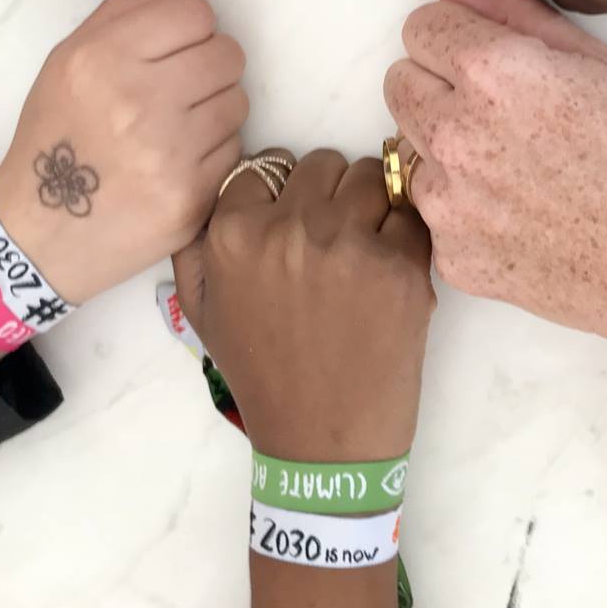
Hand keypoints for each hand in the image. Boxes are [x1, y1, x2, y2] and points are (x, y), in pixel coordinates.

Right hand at [0, 0, 246, 303]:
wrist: (40, 232)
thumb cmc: (57, 135)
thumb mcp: (69, 61)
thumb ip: (128, 11)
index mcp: (102, 59)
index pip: (195, 12)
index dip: (190, 27)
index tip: (173, 48)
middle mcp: (137, 101)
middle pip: (228, 53)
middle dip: (209, 66)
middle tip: (179, 89)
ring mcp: (168, 153)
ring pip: (238, 100)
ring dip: (214, 109)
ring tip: (175, 127)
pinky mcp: (192, 196)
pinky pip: (234, 149)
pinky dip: (212, 152)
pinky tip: (177, 162)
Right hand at [173, 150, 433, 460]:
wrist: (323, 443)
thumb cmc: (262, 377)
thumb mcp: (204, 314)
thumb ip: (196, 245)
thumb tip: (222, 189)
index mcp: (235, 235)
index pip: (267, 166)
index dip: (282, 190)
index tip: (293, 220)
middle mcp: (291, 228)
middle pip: (323, 164)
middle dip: (328, 192)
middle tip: (330, 237)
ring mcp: (351, 244)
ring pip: (372, 176)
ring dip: (370, 202)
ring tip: (363, 248)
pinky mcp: (402, 266)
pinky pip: (410, 216)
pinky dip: (404, 235)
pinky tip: (389, 269)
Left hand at [383, 0, 606, 364]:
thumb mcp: (597, 62)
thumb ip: (510, 15)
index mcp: (492, 72)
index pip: (419, 26)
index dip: (456, 37)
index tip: (487, 59)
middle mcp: (455, 133)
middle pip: (399, 83)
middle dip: (438, 86)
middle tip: (500, 112)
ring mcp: (446, 202)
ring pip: (410, 147)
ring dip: (445, 148)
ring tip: (514, 166)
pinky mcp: (450, 255)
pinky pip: (432, 212)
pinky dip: (464, 209)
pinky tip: (520, 214)